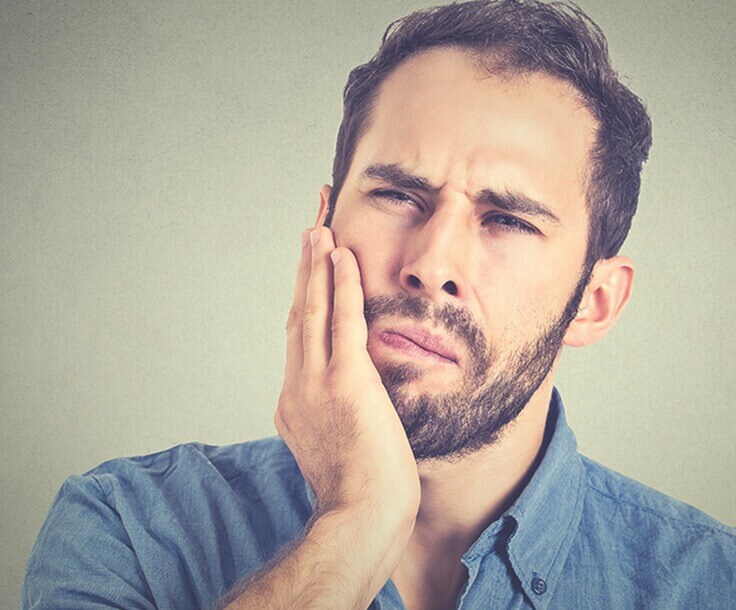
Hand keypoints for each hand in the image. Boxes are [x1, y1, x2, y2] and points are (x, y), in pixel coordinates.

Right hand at [275, 225, 420, 522]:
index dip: (303, 295)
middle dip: (304, 266)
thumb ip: (329, 416)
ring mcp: (315, 381)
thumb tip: (340, 401)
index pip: (299, 334)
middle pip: (299, 311)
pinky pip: (341, 320)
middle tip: (310, 226)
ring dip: (315, 264)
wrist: (361, 517)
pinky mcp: (343, 381)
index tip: (310, 268)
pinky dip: (340, 284)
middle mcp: (296, 383)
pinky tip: (341, 254)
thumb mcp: (334, 445)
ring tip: (318, 226)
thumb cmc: (359, 489)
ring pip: (312, 308)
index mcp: (294, 399)